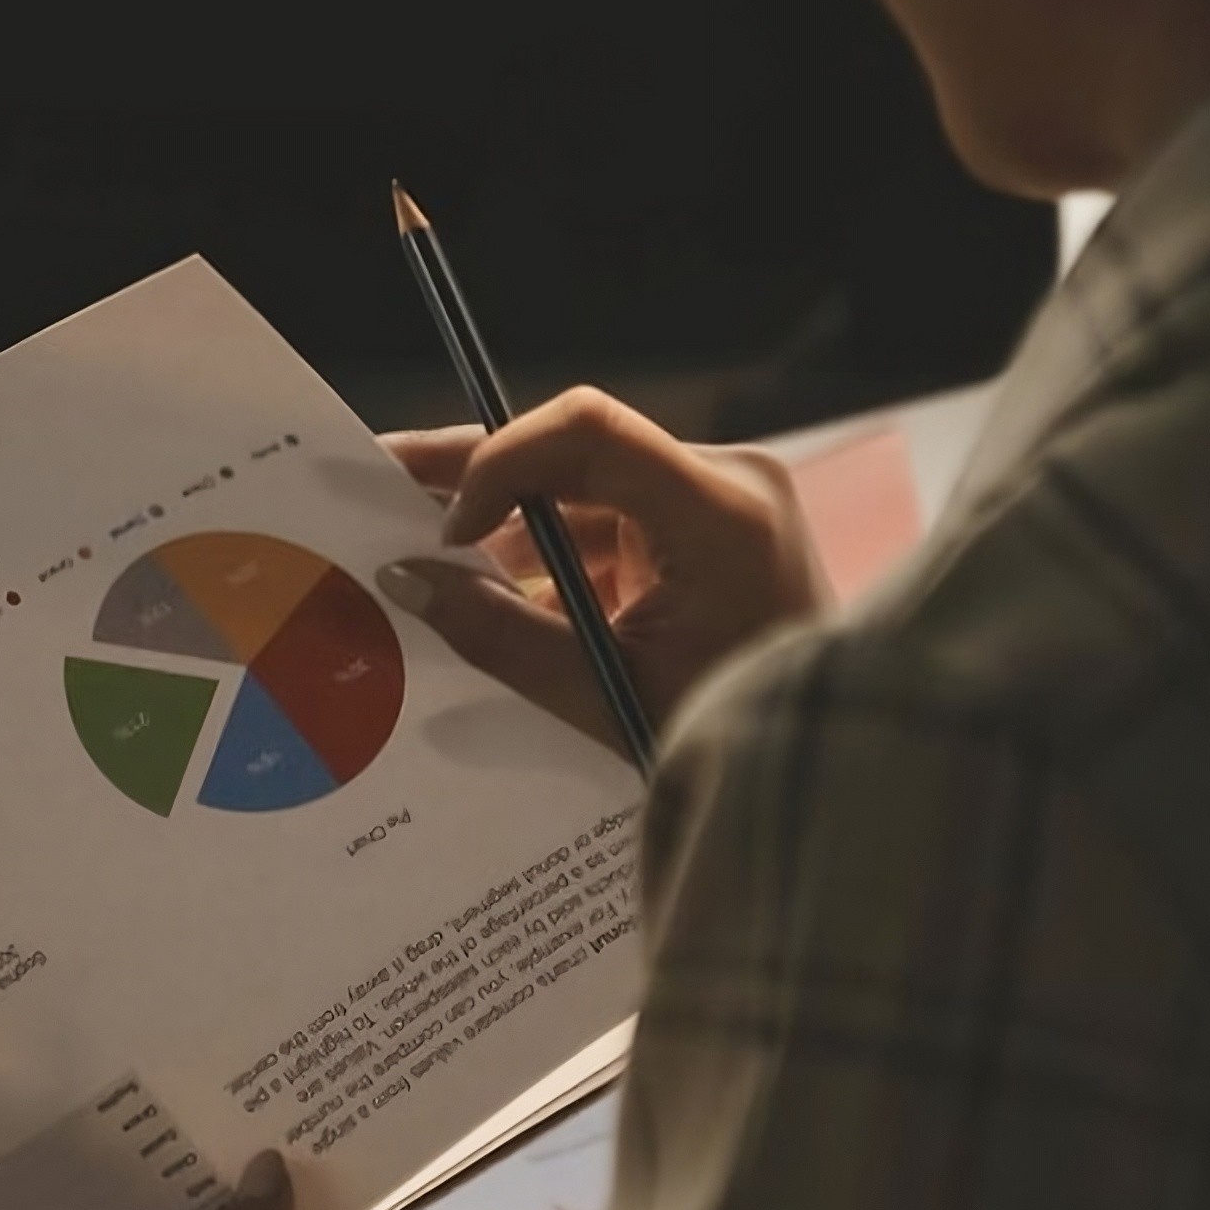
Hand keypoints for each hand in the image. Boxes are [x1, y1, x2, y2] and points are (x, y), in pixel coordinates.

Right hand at [377, 388, 830, 741]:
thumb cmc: (738, 744)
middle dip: (475, 478)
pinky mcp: (704, 542)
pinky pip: (607, 529)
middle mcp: (726, 487)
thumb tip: (406, 583)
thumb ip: (505, 638)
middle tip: (376, 483)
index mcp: (722, 514)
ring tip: (416, 557)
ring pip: (583, 493)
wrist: (833, 778)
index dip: (500, 462)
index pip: (588, 430)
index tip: (446, 532)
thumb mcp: (609, 696)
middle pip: (576, 452)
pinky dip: (547, 561)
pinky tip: (480, 594)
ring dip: (506, 531)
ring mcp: (718, 511)